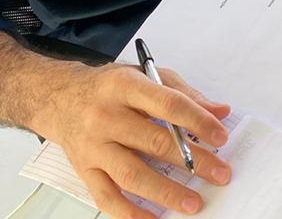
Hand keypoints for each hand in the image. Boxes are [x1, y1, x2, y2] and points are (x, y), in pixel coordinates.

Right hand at [37, 62, 231, 218]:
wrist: (60, 98)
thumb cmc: (108, 87)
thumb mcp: (145, 75)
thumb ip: (183, 93)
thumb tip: (220, 111)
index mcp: (125, 86)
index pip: (168, 104)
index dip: (198, 121)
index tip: (221, 136)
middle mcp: (106, 116)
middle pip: (154, 142)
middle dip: (193, 161)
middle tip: (219, 173)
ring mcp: (93, 146)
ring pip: (132, 174)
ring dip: (166, 191)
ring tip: (193, 202)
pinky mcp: (84, 170)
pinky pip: (107, 197)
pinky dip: (130, 213)